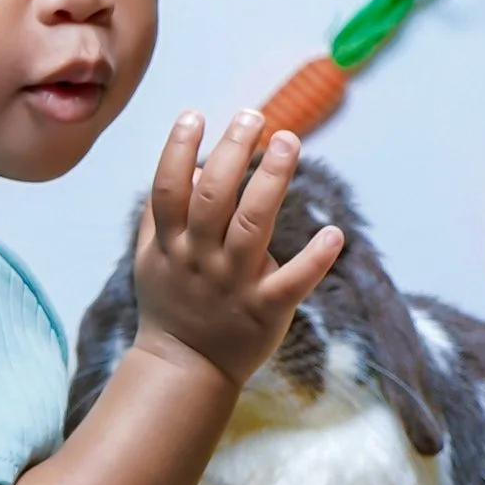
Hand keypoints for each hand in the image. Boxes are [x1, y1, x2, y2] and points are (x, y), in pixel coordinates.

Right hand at [130, 111, 342, 395]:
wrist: (184, 368)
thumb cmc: (170, 305)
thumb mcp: (150, 260)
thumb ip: (158, 216)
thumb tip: (179, 168)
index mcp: (171, 244)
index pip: (169, 189)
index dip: (179, 150)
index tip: (195, 116)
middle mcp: (200, 259)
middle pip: (213, 197)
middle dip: (233, 151)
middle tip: (253, 115)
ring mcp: (233, 284)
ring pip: (252, 226)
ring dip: (271, 180)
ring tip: (288, 140)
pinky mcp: (265, 310)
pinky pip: (293, 282)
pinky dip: (315, 259)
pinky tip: (334, 234)